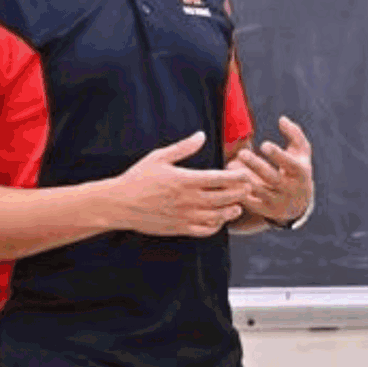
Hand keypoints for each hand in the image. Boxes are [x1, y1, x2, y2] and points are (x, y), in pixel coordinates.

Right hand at [107, 132, 252, 236]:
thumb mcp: (159, 157)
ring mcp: (185, 216)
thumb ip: (183, 148)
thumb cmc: (138, 178)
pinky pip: (205, 230)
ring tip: (237, 205)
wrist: (119, 204)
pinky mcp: (180, 229)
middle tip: (248, 188)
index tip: (245, 173)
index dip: (237, 176)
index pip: (220, 179)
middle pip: (225, 198)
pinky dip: (216, 226)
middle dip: (240, 193)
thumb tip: (201, 135)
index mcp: (185, 180)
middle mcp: (188, 200)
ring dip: (231, 211)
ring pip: (218, 216)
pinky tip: (219, 219)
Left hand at [228, 116, 313, 224]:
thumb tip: (282, 119)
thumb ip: (294, 134)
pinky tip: (228, 181)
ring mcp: (278, 201)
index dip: (277, 155)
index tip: (263, 144)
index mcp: (300, 173)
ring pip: (259, 191)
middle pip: (272, 178)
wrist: (299, 204)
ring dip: (244, 178)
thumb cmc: (297, 170)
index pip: (290, 164)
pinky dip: (238, 193)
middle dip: (256, 165)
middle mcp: (290, 189)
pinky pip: (250, 204)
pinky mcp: (265, 211)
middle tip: (241, 153)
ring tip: (230, 165)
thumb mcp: (302, 153)